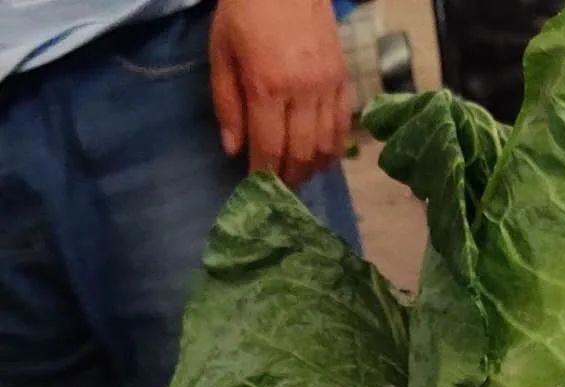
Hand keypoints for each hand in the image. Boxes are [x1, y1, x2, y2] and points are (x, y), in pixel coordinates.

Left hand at [210, 0, 352, 187]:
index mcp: (267, 86)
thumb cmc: (244, 10)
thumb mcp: (221, 51)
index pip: (268, 147)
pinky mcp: (343, 80)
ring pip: (324, 145)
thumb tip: (233, 149)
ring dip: (312, 168)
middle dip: (288, 177)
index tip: (257, 190)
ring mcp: (327, 87)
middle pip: (299, 153)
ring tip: (299, 177)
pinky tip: (322, 158)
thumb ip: (226, 102)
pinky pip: (342, 126)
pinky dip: (333, 149)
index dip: (263, 175)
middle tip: (278, 189)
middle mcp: (302, 92)